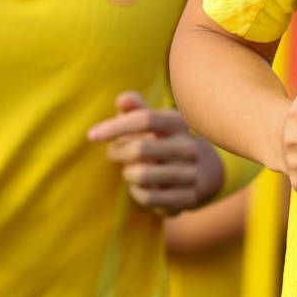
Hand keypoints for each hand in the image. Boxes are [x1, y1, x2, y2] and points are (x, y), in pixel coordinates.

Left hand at [89, 91, 221, 215]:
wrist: (205, 171)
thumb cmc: (166, 140)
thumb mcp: (155, 122)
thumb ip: (136, 109)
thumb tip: (122, 100)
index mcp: (179, 123)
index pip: (144, 119)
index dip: (115, 126)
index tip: (92, 135)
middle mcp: (189, 147)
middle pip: (139, 149)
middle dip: (118, 152)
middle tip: (114, 153)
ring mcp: (191, 173)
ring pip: (141, 175)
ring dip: (128, 173)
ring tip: (131, 170)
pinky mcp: (188, 197)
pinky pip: (148, 197)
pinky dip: (137, 192)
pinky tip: (140, 187)